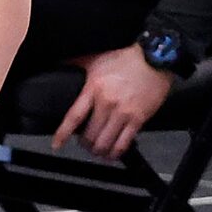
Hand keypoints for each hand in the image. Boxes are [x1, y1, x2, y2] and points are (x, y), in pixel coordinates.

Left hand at [52, 44, 176, 158]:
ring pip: (105, 143)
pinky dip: (116, 152)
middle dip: (85, 144)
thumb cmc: (126, 59)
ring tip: (98, 150)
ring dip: (99, 151)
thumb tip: (59, 64)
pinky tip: (113, 153)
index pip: (74, 116)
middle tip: (85, 143)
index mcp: (94, 89)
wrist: (155, 59)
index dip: (63, 133)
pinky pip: (124, 143)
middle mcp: (107, 103)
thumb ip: (76, 62)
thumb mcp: (97, 58)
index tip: (57, 144)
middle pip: (89, 135)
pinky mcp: (138, 119)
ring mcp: (123, 113)